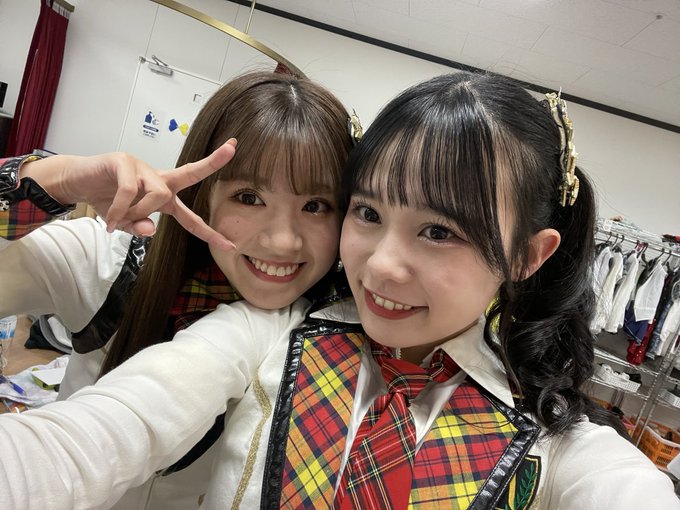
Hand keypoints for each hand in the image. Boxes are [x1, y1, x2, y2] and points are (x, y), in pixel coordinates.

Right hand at [21, 140, 236, 249]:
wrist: (76, 184)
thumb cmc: (105, 201)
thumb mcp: (124, 223)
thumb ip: (139, 228)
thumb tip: (152, 227)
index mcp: (164, 197)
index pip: (190, 216)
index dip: (209, 232)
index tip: (230, 243)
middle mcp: (158, 180)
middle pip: (190, 173)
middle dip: (212, 162)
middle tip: (232, 148)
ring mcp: (142, 167)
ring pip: (158, 194)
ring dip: (139, 213)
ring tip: (120, 222)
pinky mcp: (124, 161)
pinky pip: (129, 190)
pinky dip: (121, 209)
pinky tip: (110, 220)